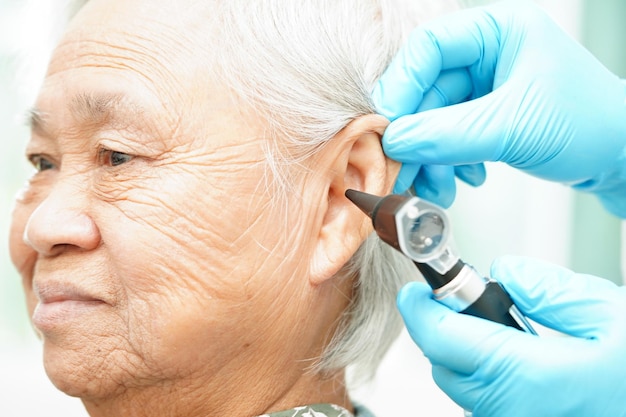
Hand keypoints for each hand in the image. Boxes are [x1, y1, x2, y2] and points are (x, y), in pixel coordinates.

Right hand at [373, 1, 625, 214]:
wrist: (622, 161)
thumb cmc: (590, 125)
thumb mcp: (512, 127)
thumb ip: (447, 135)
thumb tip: (394, 142)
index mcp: (497, 32)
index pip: (428, 48)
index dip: (401, 86)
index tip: (387, 126)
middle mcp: (488, 54)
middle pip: (426, 90)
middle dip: (415, 136)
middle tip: (401, 170)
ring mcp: (487, 87)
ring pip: (434, 119)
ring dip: (430, 158)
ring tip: (436, 189)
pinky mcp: (487, 116)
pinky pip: (449, 136)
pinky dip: (448, 163)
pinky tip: (463, 181)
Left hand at [397, 255, 625, 416]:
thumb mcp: (616, 317)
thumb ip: (552, 291)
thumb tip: (507, 273)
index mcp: (529, 379)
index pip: (440, 338)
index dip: (421, 307)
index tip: (417, 287)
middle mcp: (513, 414)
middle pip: (445, 365)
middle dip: (445, 329)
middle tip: (469, 303)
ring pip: (464, 391)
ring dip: (468, 357)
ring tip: (506, 334)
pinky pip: (488, 408)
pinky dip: (489, 381)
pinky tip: (524, 365)